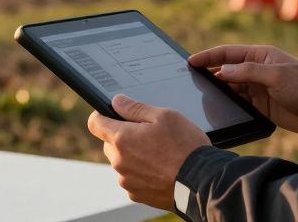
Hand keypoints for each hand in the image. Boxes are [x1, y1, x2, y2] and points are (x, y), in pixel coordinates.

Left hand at [87, 94, 208, 210]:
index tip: (113, 115)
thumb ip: (135, 108)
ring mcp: (127, 180)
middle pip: (109, 143)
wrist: (202, 181)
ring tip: (159, 154)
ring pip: (122, 162)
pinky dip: (141, 173)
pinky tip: (160, 169)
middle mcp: (119, 161)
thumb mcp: (164, 116)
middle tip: (148, 134)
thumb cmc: (185, 146)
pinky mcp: (137, 194)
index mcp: (122, 138)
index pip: (95, 123)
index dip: (102, 115)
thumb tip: (117, 102)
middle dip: (123, 137)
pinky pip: (132, 178)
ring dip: (133, 156)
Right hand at [189, 44, 297, 135]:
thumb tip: (222, 71)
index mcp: (261, 56)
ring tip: (201, 95)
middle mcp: (257, 70)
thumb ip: (249, 72)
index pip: (228, 53)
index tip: (191, 61)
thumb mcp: (277, 75)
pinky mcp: (261, 105)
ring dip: (218, 90)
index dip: (209, 56)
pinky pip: (239, 103)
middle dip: (209, 73)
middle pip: (227, 70)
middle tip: (190, 79)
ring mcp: (258, 88)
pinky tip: (219, 108)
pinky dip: (228, 104)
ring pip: (231, 87)